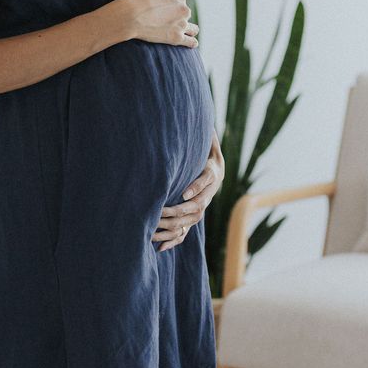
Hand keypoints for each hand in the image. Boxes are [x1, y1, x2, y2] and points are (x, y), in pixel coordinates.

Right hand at [121, 0, 197, 46]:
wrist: (131, 16)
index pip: (180, 0)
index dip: (172, 5)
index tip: (164, 9)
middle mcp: (184, 10)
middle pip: (185, 13)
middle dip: (179, 16)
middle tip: (166, 21)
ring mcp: (181, 24)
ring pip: (193, 28)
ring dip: (190, 30)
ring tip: (186, 33)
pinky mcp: (177, 38)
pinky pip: (190, 42)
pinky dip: (192, 43)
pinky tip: (192, 43)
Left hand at [152, 132, 224, 251]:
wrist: (216, 169)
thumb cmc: (203, 153)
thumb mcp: (205, 142)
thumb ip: (204, 136)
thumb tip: (204, 120)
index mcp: (210, 176)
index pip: (204, 183)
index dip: (195, 188)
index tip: (183, 193)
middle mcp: (207, 195)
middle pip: (194, 208)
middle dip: (175, 212)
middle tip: (156, 213)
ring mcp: (201, 208)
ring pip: (189, 222)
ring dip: (171, 227)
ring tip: (152, 230)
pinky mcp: (193, 217)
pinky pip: (185, 233)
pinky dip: (173, 241)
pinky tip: (159, 247)